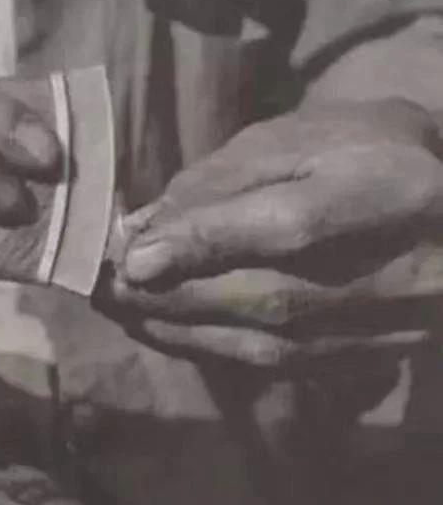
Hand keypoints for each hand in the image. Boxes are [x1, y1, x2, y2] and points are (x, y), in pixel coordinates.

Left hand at [107, 99, 442, 369]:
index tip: (134, 259)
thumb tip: (143, 231)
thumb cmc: (362, 151)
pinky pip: (280, 364)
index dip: (207, 244)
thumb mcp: (297, 140)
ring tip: (124, 314)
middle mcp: (400, 267)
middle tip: (104, 291)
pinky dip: (214, 350)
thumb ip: (221, 182)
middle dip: (173, 297)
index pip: (289, 225)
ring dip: (183, 332)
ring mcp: (391, 322)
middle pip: (270, 295)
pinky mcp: (371, 354)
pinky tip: (170, 334)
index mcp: (385, 191)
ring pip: (271, 342)